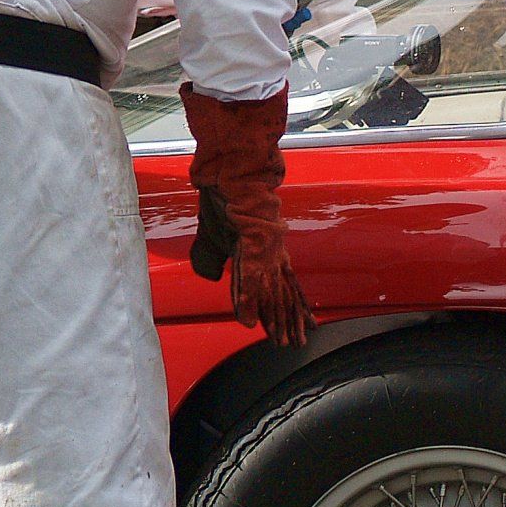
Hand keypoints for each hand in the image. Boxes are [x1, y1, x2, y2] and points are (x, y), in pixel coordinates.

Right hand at [180, 83, 313, 347]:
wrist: (231, 162)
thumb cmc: (224, 191)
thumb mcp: (213, 231)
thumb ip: (211, 256)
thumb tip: (209, 278)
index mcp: (263, 248)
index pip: (278, 284)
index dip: (283, 308)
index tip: (290, 330)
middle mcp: (270, 248)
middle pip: (282, 291)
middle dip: (287, 319)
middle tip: (296, 344)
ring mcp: (265, 243)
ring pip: (274, 288)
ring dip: (276, 317)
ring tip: (285, 340)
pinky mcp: (255, 237)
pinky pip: (250, 274)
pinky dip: (247, 298)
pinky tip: (249, 319)